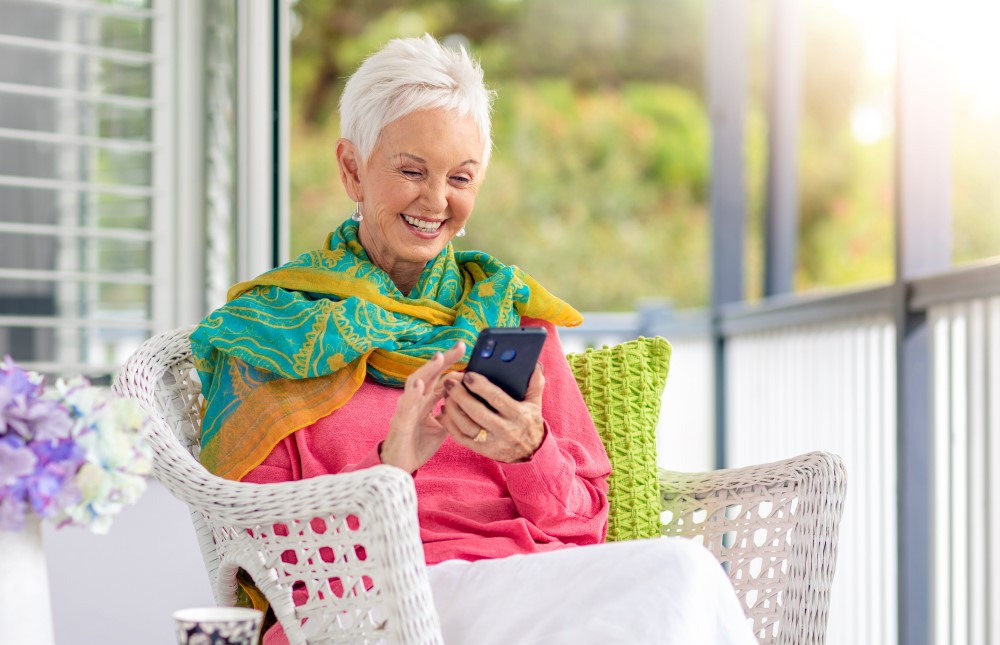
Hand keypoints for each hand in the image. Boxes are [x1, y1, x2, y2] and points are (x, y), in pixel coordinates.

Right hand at [380, 342, 465, 472]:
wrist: (400, 466)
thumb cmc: (418, 444)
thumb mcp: (441, 427)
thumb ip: (451, 413)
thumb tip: (468, 403)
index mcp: (426, 401)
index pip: (440, 378)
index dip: (451, 364)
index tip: (465, 349)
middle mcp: (416, 400)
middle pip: (430, 374)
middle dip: (443, 359)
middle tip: (459, 346)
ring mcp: (406, 409)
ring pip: (415, 383)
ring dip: (427, 370)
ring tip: (439, 358)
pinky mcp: (400, 422)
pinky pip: (406, 406)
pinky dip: (412, 395)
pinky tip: (419, 385)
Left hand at [439, 363, 545, 462]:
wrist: (530, 452)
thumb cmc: (529, 421)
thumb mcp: (535, 403)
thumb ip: (535, 383)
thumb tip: (534, 364)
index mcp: (518, 415)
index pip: (497, 399)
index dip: (480, 387)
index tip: (468, 375)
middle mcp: (505, 430)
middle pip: (477, 412)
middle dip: (460, 396)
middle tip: (449, 382)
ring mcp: (492, 442)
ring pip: (466, 426)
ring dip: (453, 409)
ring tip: (445, 395)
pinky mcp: (482, 450)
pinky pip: (461, 438)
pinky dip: (450, 424)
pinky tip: (444, 412)